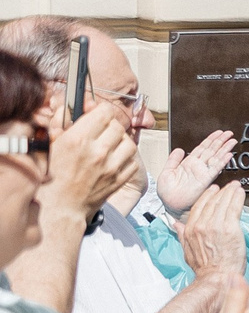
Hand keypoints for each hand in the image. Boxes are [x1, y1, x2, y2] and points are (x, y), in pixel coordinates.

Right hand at [45, 99, 138, 220]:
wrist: (61, 205)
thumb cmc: (52, 175)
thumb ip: (61, 122)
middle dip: (110, 126)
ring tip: (110, 145)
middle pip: (117, 126)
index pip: (104, 112)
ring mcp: (111, 167)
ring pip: (129, 142)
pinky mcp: (120, 179)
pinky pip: (133, 161)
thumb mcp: (51, 144)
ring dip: (121, 141)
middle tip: (101, 131)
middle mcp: (97, 151)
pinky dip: (126, 158)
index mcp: (78, 139)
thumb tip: (68, 106)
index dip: (101, 110)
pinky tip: (114, 159)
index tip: (98, 113)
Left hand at [156, 131, 234, 212]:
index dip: (210, 140)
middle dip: (220, 141)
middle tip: (229, 133)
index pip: (201, 148)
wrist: (170, 205)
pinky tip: (228, 154)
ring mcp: (202, 173)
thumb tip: (179, 149)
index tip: (218, 133)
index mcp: (188, 164)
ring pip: (215, 157)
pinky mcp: (205, 179)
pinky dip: (222, 161)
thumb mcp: (166, 172)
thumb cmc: (167, 194)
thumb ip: (173, 160)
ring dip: (224, 148)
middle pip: (211, 150)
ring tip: (232, 140)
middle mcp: (197, 168)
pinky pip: (215, 168)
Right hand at [177, 181, 247, 278]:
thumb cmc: (206, 270)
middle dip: (221, 192)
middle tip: (227, 186)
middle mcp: (202, 225)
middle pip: (212, 202)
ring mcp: (215, 225)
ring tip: (236, 186)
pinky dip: (238, 198)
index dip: (207, 197)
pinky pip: (234, 208)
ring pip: (223, 203)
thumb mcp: (187, 251)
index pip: (199, 207)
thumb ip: (182, 235)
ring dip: (231, 192)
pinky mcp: (230, 228)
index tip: (213, 191)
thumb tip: (175, 225)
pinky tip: (241, 193)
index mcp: (190, 230)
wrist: (217, 278)